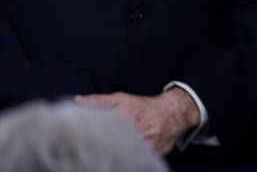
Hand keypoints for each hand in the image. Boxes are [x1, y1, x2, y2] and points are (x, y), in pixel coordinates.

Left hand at [75, 88, 199, 154]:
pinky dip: (131, 162)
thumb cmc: (144, 106)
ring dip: (118, 157)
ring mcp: (149, 144)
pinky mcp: (155, 154)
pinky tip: (123, 161)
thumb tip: (78, 100)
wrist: (174, 112)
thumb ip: (99, 101)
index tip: (82, 144)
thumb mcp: (122, 99)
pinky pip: (140, 161)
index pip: (105, 132)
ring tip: (107, 158)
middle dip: (105, 150)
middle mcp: (139, 132)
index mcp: (127, 118)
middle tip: (91, 154)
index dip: (94, 140)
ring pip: (128, 155)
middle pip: (116, 146)